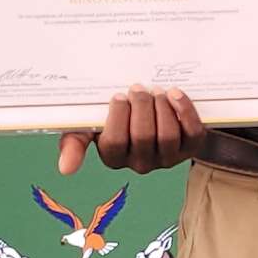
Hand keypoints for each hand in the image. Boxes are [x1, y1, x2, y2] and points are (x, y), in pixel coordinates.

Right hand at [59, 88, 208, 174]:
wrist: (152, 112)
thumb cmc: (117, 119)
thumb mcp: (90, 127)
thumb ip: (74, 141)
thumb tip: (65, 169)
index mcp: (114, 157)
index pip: (114, 143)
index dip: (118, 116)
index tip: (119, 95)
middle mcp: (140, 163)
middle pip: (143, 136)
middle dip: (142, 107)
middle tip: (139, 88)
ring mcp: (167, 158)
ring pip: (167, 135)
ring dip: (162, 108)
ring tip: (156, 91)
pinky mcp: (189, 148)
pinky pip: (191, 133)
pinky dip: (185, 111)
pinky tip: (175, 95)